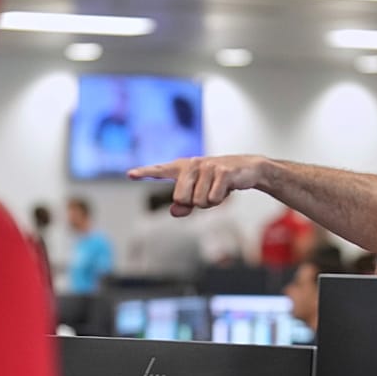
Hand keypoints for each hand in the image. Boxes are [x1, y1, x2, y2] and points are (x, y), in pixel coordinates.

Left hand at [128, 156, 268, 215]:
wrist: (246, 170)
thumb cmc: (218, 182)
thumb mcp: (200, 194)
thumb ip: (184, 205)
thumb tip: (174, 211)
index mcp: (183, 168)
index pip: (160, 170)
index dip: (145, 173)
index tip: (130, 174)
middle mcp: (192, 164)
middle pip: (181, 198)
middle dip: (194, 203)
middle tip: (206, 194)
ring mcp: (207, 166)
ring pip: (199, 201)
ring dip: (210, 202)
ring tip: (218, 189)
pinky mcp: (222, 171)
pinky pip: (213, 199)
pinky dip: (220, 200)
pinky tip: (226, 188)